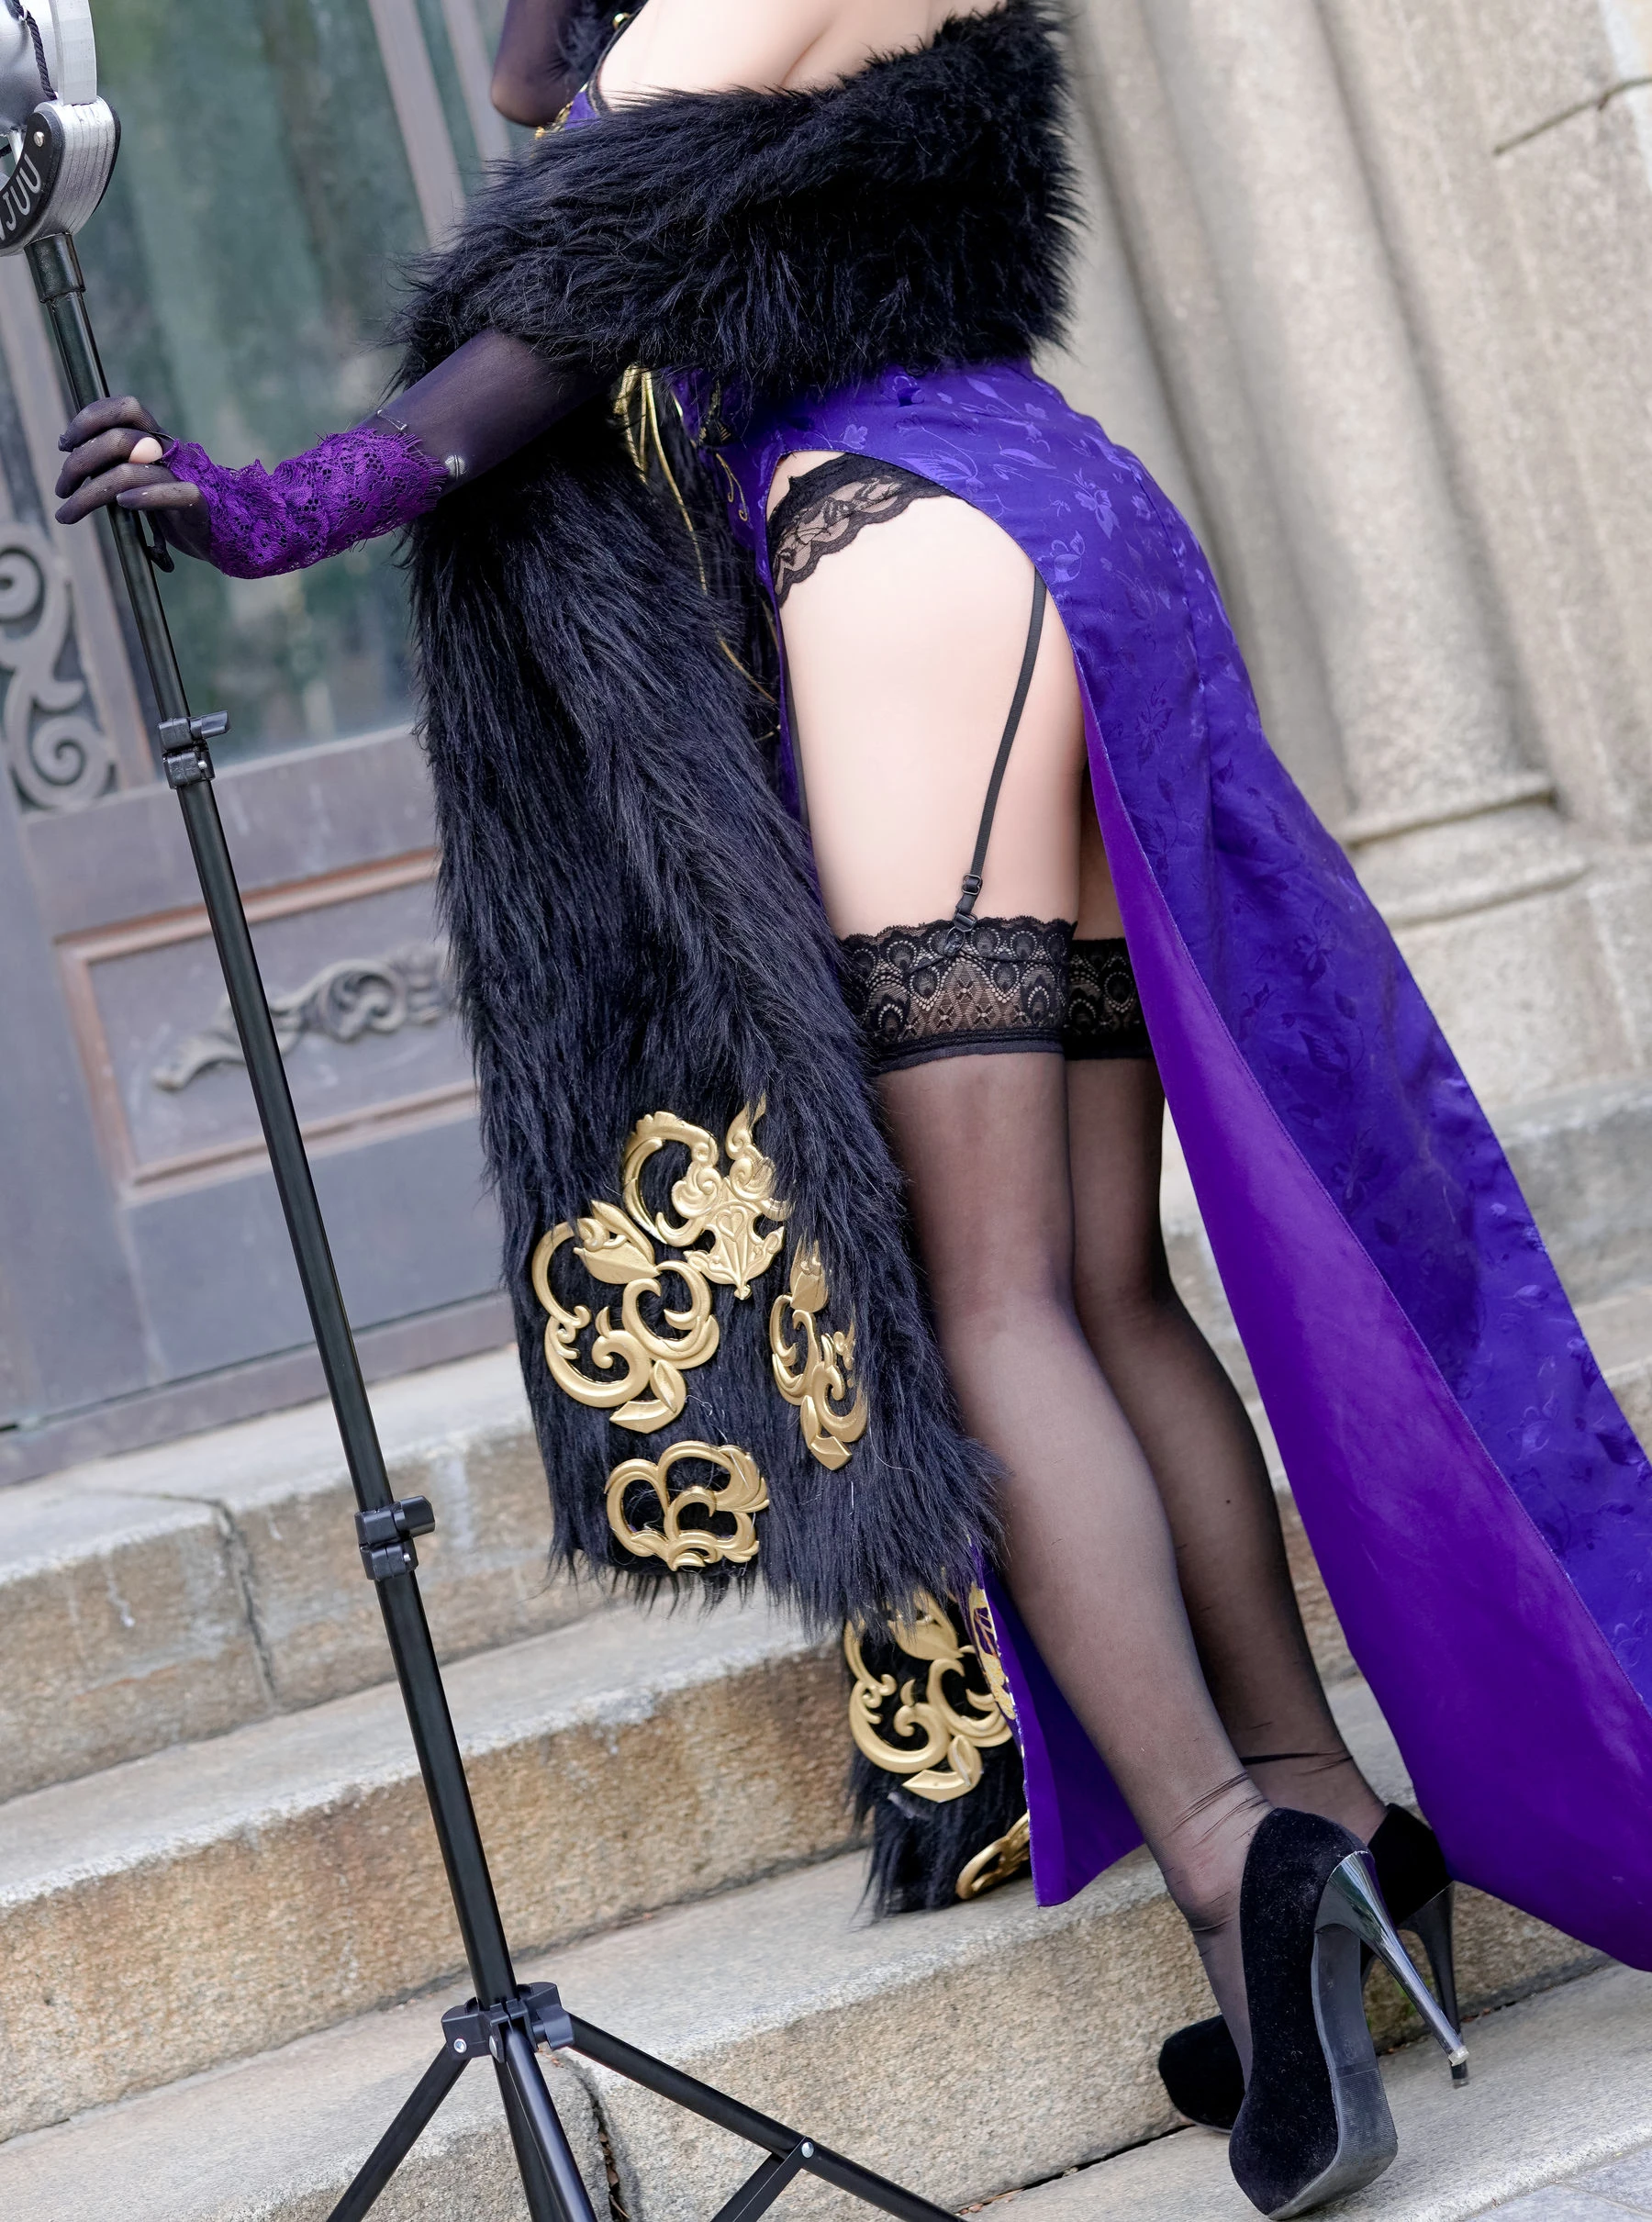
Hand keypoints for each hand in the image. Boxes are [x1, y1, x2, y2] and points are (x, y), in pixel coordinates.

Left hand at [55, 395, 211, 559]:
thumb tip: (72, 454)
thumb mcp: (142, 477)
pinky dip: (142, 497)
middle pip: (117, 440)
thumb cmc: (175, 506)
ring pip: (129, 473)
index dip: (90, 418)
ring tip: (68, 513)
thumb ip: (116, 462)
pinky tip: (124, 505)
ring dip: (89, 494)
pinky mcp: (196, 502)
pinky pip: (168, 492)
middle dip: (79, 463)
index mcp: (156, 439)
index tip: (65, 444)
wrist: (221, 532)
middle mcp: (168, 451)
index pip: (124, 408)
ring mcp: (183, 476)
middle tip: (61, 488)